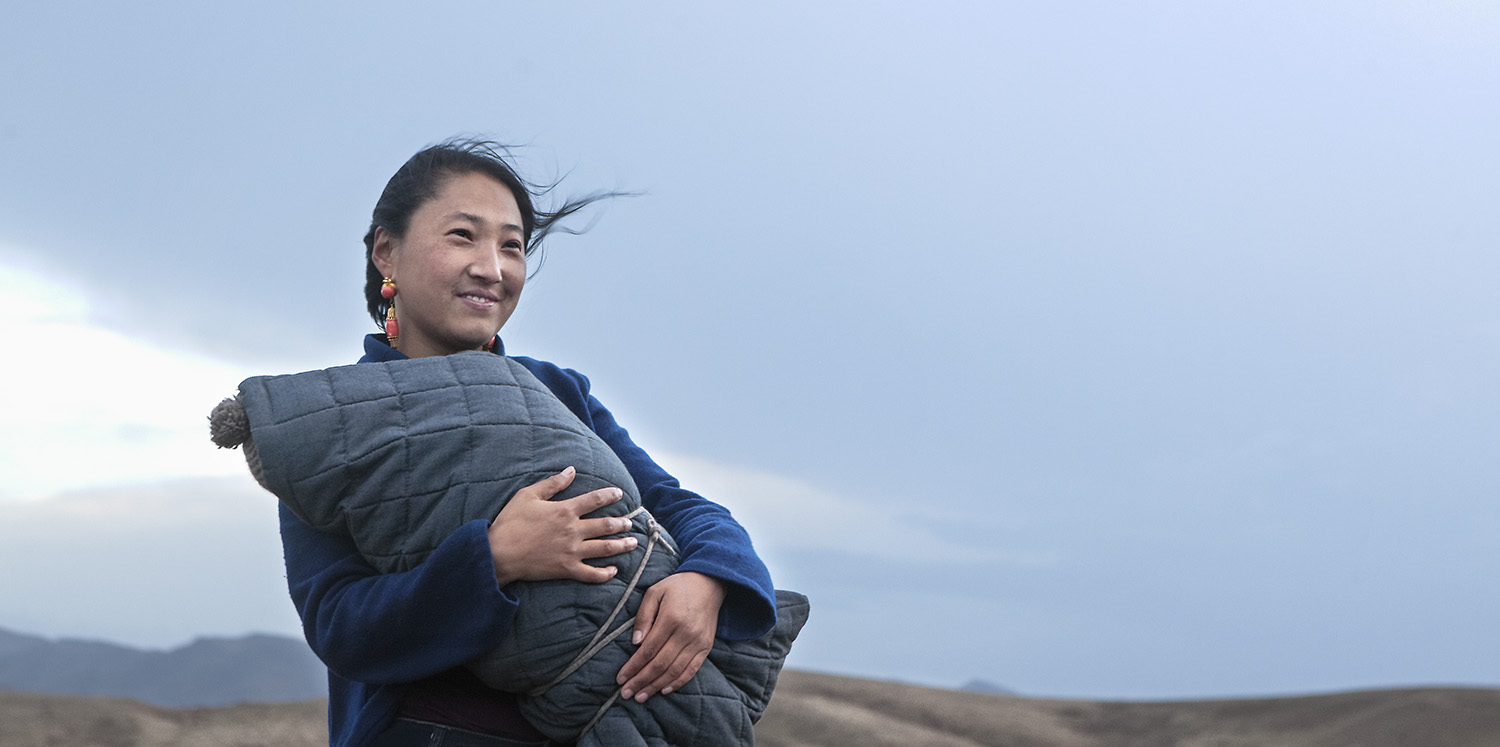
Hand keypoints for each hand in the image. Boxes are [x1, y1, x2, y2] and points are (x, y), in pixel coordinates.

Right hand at [488, 466, 637, 585]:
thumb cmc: (511, 522)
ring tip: (633, 542)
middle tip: (630, 522)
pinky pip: (592, 574)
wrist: (499, 553)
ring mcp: (572, 551)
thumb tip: (571, 470)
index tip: (620, 493)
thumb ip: (552, 483)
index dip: (610, 495)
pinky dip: (605, 573)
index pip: (595, 500)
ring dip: (622, 545)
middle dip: (621, 523)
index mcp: (565, 510)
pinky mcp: (567, 569)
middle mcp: (573, 530)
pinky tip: (614, 571)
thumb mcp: (528, 495)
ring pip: (605, 548)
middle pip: (606, 525)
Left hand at [616, 571, 725, 701]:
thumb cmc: (677, 587)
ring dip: (656, 686)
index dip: (633, 667)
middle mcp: (686, 633)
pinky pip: (692, 670)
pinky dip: (678, 682)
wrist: (709, 583)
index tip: (620, 678)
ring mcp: (698, 642)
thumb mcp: (655, 592)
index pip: (648, 650)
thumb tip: (635, 642)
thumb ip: (643, 616)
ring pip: (674, 671)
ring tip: (641, 696)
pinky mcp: (706, 647)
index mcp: (671, 618)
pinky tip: (664, 690)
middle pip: (660, 664)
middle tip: (626, 693)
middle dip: (641, 681)